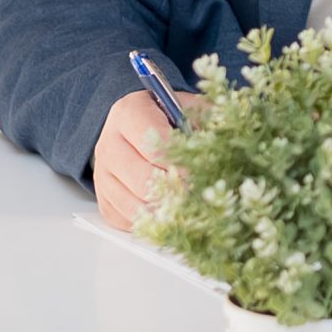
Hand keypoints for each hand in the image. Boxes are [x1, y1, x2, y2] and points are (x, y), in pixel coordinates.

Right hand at [92, 88, 202, 230]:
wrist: (139, 127)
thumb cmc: (171, 118)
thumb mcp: (191, 107)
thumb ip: (208, 116)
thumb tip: (229, 135)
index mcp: (129, 113)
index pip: (153, 143)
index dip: (181, 163)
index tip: (203, 173)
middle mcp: (109, 142)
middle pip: (142, 179)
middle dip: (176, 191)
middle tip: (201, 197)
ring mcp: (102, 173)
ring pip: (133, 204)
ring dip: (164, 212)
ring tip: (190, 210)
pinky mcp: (103, 198)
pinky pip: (124, 219)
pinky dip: (150, 224)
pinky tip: (170, 216)